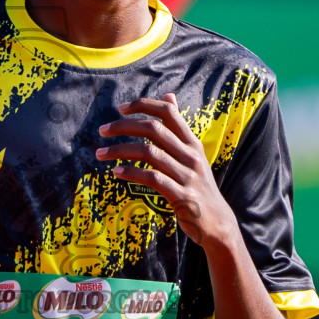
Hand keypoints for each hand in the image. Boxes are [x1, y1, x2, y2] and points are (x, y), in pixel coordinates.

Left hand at [97, 93, 240, 248]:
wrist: (218, 223)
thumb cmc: (199, 187)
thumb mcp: (193, 154)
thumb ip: (179, 128)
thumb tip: (168, 95)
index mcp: (192, 143)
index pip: (168, 112)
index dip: (143, 105)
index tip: (120, 108)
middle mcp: (191, 155)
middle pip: (154, 129)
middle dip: (123, 126)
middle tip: (102, 130)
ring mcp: (187, 175)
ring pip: (149, 153)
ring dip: (119, 151)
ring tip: (100, 154)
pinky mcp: (182, 196)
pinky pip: (152, 178)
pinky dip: (131, 172)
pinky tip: (116, 172)